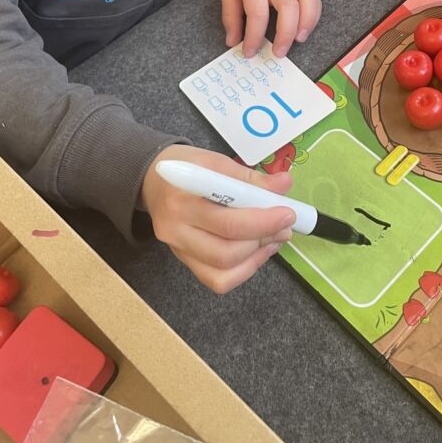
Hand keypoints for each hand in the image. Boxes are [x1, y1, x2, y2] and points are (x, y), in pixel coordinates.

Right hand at [139, 144, 295, 293]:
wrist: (153, 180)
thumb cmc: (187, 168)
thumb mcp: (216, 162)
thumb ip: (250, 177)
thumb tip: (285, 184)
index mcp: (182, 199)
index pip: (227, 221)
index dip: (263, 221)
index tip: (288, 213)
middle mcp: (176, 230)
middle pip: (226, 251)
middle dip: (263, 240)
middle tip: (285, 226)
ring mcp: (178, 250)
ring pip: (222, 271)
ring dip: (256, 257)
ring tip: (274, 238)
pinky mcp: (184, 262)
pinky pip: (217, 280)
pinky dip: (243, 270)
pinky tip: (257, 251)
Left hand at [221, 0, 321, 57]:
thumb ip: (230, 17)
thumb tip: (233, 42)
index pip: (257, 13)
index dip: (255, 37)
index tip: (250, 52)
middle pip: (288, 7)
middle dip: (285, 34)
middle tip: (278, 53)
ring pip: (308, 0)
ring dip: (307, 23)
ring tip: (298, 40)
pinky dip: (314, 16)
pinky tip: (304, 30)